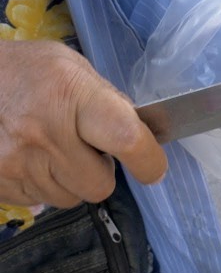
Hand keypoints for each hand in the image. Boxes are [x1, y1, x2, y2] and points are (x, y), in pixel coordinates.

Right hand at [0, 40, 167, 207]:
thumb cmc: (26, 71)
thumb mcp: (72, 69)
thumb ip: (108, 102)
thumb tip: (141, 135)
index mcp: (70, 95)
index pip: (126, 138)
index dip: (148, 160)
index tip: (154, 168)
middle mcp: (42, 132)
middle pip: (100, 185)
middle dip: (101, 171)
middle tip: (88, 148)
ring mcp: (15, 162)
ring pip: (70, 199)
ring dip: (71, 180)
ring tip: (54, 149)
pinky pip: (40, 203)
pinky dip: (44, 185)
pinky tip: (32, 158)